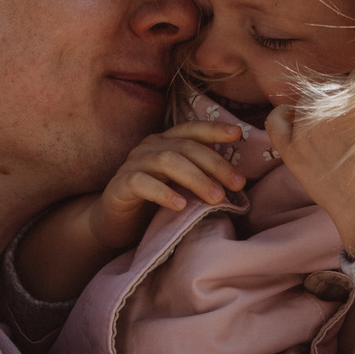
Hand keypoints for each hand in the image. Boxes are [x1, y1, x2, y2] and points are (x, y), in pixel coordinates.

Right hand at [87, 121, 246, 250]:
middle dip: (214, 164)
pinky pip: (141, 183)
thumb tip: (236, 178)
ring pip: (166, 161)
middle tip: (237, 185)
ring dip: (196, 178)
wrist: (116, 224)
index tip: (237, 134)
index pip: (191, 130)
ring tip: (216, 198)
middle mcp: (148, 148)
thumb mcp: (181, 186)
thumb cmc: (154, 204)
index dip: (213, 128)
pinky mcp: (119, 186)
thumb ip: (200, 175)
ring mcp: (132, 165)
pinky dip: (163, 192)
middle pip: (185, 146)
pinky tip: (180, 205)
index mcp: (165, 142)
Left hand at [268, 97, 354, 257]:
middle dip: (344, 93)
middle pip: (332, 84)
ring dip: (319, 105)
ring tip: (332, 123)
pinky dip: (283, 115)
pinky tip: (294, 117)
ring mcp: (306, 129)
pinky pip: (276, 121)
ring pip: (307, 100)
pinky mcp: (291, 150)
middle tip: (353, 115)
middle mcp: (330, 108)